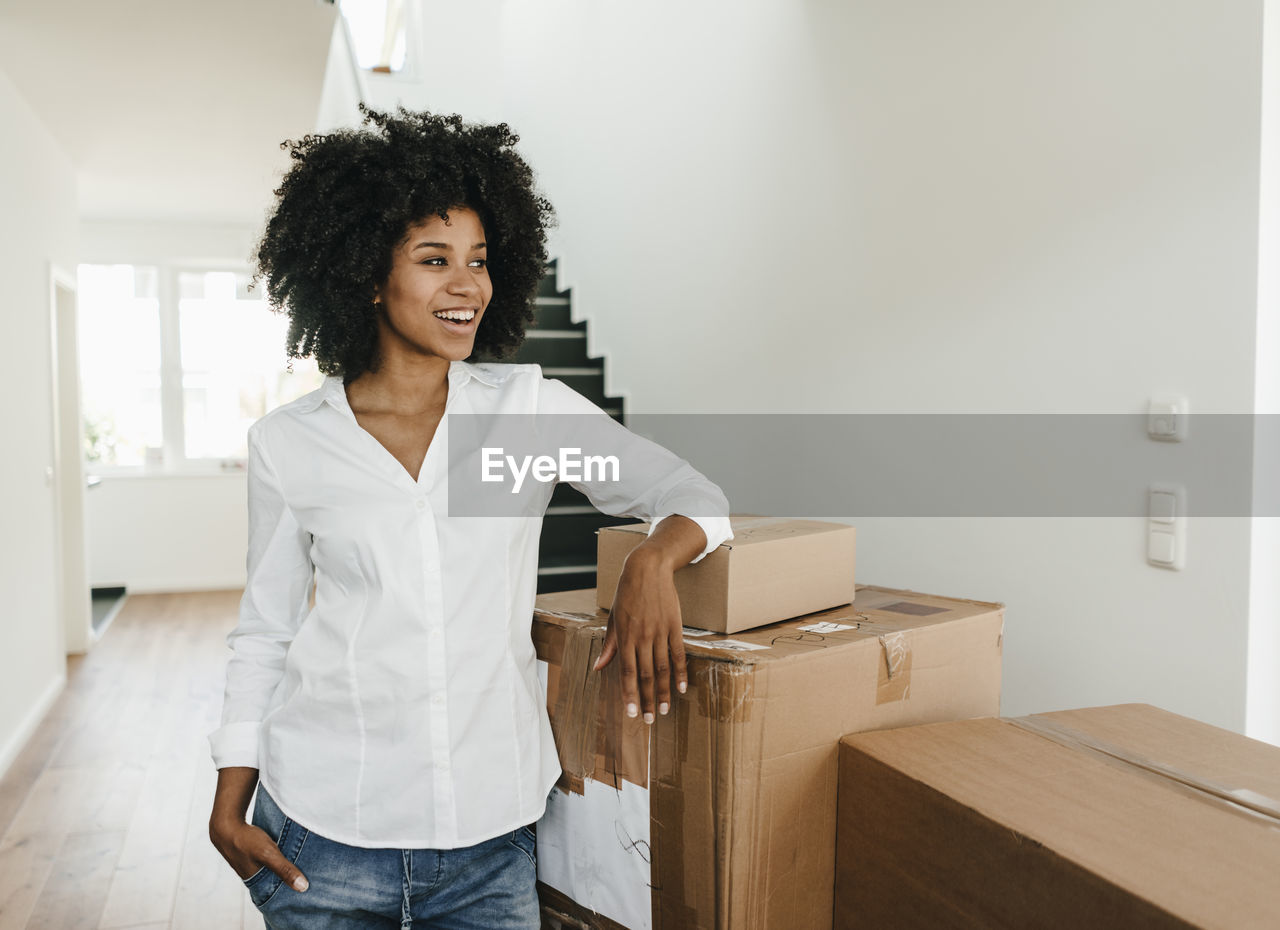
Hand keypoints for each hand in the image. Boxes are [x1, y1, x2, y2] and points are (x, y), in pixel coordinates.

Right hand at [209, 816, 309, 891]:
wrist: (226, 824)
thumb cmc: (246, 840)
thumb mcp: (268, 854)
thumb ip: (284, 870)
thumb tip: (303, 887)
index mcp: (256, 881)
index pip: (277, 893)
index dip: (291, 892)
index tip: (308, 891)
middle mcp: (252, 875)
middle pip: (275, 881)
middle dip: (288, 880)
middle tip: (309, 878)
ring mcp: (250, 864)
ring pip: (271, 870)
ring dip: (283, 868)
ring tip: (301, 866)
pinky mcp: (251, 854)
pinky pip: (267, 860)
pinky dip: (277, 858)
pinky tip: (286, 852)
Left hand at [593, 548, 686, 722]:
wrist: (648, 568)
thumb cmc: (627, 593)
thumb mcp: (614, 618)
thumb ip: (609, 645)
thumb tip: (598, 667)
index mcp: (624, 636)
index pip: (627, 673)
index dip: (630, 694)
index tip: (631, 713)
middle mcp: (642, 637)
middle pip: (646, 675)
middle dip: (647, 700)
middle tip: (648, 720)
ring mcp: (659, 632)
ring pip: (662, 668)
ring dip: (663, 692)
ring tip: (663, 711)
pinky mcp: (674, 626)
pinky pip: (678, 654)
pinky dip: (680, 672)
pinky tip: (681, 688)